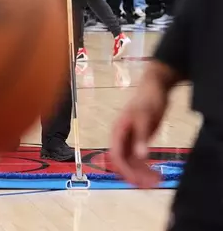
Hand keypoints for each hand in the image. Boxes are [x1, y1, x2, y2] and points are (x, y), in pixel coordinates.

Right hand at [109, 62, 173, 187]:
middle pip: (123, 162)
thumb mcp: (145, 117)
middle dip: (134, 174)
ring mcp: (129, 139)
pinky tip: (155, 173)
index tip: (136, 180)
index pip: (116, 155)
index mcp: (117, 131)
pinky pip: (138, 158)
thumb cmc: (147, 100)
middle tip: (150, 184)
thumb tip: (141, 156)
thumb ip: (141, 137)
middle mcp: (120, 138)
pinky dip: (145, 167)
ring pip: (131, 162)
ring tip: (157, 181)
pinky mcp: (138, 140)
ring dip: (141, 173)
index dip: (124, 169)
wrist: (154, 89)